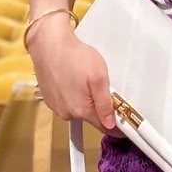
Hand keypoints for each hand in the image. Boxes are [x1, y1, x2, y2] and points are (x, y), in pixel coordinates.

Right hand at [29, 18, 122, 134]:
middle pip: (90, 118)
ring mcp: (55, 107)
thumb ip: (105, 104)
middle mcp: (66, 114)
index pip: (104, 127)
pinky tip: (71, 79)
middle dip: (99, 108)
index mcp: (81, 111)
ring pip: (78, 110)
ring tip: (83, 80)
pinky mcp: (48, 98)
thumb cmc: (76, 57)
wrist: (48, 44)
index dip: (116, 125)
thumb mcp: (98, 78)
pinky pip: (66, 102)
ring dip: (84, 101)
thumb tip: (110, 125)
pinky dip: (72, 95)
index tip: (123, 119)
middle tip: (101, 87)